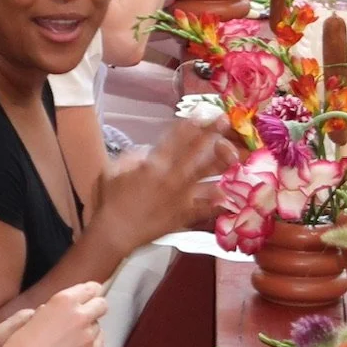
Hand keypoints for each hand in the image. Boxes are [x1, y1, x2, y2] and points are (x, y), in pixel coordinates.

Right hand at [0, 284, 106, 346]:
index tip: (89, 295)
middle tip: (84, 314)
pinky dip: (91, 341)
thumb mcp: (35, 314)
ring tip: (71, 337)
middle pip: (101, 304)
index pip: (91, 288)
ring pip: (98, 325)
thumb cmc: (20, 342)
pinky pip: (99, 341)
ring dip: (89, 327)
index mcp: (64, 300)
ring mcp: (88, 335)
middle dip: (94, 307)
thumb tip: (64, 309)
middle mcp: (80, 315)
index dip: (90, 292)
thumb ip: (55, 308)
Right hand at [96, 120, 230, 246]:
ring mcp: (181, 197)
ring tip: (234, 155)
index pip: (175, 139)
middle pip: (197, 152)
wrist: (116, 232)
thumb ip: (133, 157)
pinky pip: (207, 209)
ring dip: (221, 165)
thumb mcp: (115, 170)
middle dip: (212, 134)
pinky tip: (229, 196)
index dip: (190, 124)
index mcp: (154, 164)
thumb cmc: (111, 201)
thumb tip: (147, 152)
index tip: (202, 113)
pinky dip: (219, 203)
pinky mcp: (185, 215)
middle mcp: (172, 177)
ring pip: (207, 178)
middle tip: (225, 121)